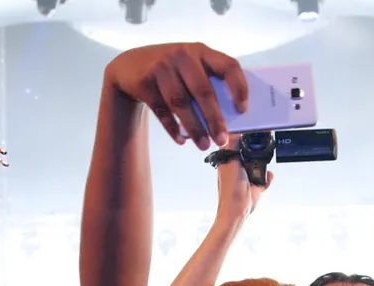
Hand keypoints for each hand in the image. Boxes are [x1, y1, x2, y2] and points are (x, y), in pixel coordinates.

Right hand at [104, 43, 246, 149]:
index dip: (238, 87)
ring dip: (194, 128)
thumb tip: (227, 121)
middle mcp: (183, 55)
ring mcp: (162, 67)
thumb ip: (207, 84)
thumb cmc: (172, 72)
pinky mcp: (144, 81)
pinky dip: (172, 128)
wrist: (130, 66)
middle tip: (222, 140)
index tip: (243, 109)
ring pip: (181, 103)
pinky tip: (181, 140)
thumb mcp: (190, 68)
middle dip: (214, 119)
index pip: (228, 66)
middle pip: (203, 90)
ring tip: (204, 146)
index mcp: (202, 51)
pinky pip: (161, 110)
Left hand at [216, 134, 272, 222]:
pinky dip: (267, 177)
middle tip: (261, 146)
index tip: (251, 133)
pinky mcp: (254, 187)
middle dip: (255, 152)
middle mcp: (235, 169)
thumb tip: (234, 129)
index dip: (242, 139)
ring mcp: (245, 178)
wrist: (238, 210)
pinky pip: (264, 178)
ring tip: (264, 164)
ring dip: (263, 165)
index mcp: (226, 161)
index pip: (234, 144)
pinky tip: (268, 176)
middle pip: (248, 153)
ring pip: (257, 165)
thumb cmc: (230, 189)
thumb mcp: (231, 161)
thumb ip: (233, 145)